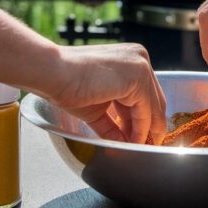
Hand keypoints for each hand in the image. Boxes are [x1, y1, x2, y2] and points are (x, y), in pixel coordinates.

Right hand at [42, 43, 166, 144]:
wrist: (53, 73)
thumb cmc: (67, 85)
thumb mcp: (98, 107)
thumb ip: (114, 123)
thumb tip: (125, 142)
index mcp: (131, 58)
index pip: (146, 93)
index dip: (146, 118)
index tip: (142, 138)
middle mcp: (140, 58)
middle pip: (154, 100)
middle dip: (150, 127)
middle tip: (146, 146)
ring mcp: (140, 66)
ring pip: (153, 107)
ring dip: (146, 132)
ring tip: (139, 149)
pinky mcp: (137, 78)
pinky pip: (145, 111)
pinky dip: (141, 130)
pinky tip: (133, 143)